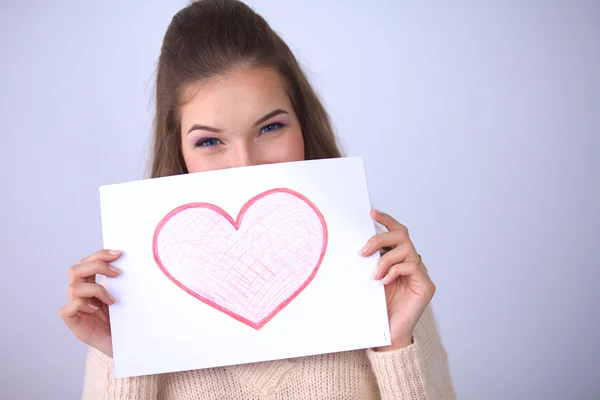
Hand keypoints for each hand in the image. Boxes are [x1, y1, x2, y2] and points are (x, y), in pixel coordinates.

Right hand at [59, 249, 120, 357]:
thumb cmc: (128, 322)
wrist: (129, 348)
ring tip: (112, 300)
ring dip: (95, 289)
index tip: (119, 254)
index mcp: (92, 286)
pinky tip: (96, 310)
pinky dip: (82, 305)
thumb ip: (125, 283)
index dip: (99, 255)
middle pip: (75, 270)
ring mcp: (77, 311)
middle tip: (117, 272)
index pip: (87, 262)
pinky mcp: (75, 325)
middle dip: (96, 265)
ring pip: (73, 287)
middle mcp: (82, 296)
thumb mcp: (128, 298)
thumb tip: (136, 262)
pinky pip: (67, 309)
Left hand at [361, 209, 435, 350]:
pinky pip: (411, 266)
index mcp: (399, 259)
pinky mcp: (426, 286)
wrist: (388, 336)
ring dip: (385, 259)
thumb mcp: (370, 280)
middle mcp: (412, 263)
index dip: (386, 220)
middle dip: (381, 238)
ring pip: (406, 249)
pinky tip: (384, 282)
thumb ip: (370, 263)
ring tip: (374, 275)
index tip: (371, 213)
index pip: (397, 233)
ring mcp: (421, 274)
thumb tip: (357, 246)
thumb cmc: (379, 309)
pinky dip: (394, 271)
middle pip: (402, 235)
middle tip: (364, 251)